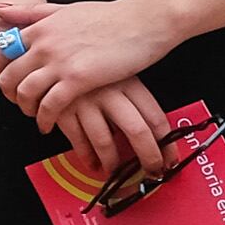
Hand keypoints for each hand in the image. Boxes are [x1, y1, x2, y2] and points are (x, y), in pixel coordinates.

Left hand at [0, 0, 175, 141]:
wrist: (142, 21)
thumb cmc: (109, 16)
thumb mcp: (65, 8)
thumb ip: (32, 12)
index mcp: (41, 27)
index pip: (2, 52)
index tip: (5, 82)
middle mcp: (44, 43)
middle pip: (9, 76)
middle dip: (9, 95)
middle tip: (18, 103)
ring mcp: (60, 61)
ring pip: (25, 92)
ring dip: (26, 108)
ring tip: (35, 115)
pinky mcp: (78, 79)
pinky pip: (50, 105)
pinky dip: (45, 119)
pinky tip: (49, 124)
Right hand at [53, 81, 172, 181]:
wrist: (54, 52)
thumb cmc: (93, 69)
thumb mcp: (118, 76)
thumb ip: (133, 102)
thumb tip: (154, 138)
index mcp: (129, 82)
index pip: (156, 118)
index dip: (167, 145)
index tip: (169, 161)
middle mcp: (109, 91)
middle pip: (137, 131)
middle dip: (148, 158)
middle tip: (151, 172)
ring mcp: (85, 101)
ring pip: (104, 141)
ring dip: (112, 162)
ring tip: (115, 170)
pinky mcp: (62, 109)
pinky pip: (78, 141)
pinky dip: (86, 157)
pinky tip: (92, 162)